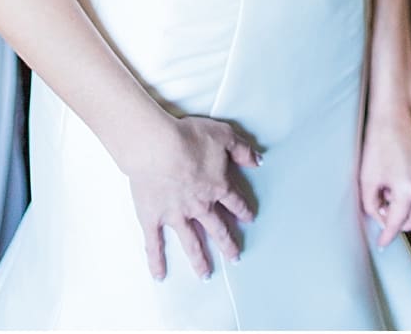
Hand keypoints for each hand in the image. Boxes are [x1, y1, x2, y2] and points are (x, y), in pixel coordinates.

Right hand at [123, 115, 260, 280]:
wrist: (156, 147)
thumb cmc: (186, 138)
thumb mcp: (222, 135)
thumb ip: (241, 149)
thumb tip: (257, 160)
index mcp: (217, 187)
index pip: (234, 202)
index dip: (243, 210)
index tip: (248, 219)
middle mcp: (200, 206)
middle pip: (217, 229)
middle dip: (227, 244)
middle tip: (234, 258)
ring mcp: (176, 215)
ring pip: (191, 242)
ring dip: (199, 260)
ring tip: (205, 274)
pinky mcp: (153, 217)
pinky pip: (154, 243)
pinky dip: (156, 260)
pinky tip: (159, 274)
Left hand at [360, 99, 410, 246]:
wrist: (395, 113)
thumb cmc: (377, 141)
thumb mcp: (367, 175)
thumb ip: (371, 202)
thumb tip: (379, 217)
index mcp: (408, 189)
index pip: (397, 222)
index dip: (387, 235)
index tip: (382, 244)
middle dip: (400, 225)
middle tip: (383, 216)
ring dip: (407, 208)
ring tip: (386, 191)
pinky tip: (397, 180)